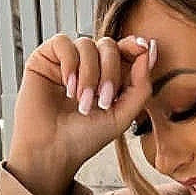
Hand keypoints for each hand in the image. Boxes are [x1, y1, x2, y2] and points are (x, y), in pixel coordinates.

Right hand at [7, 31, 156, 190]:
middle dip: (110, 72)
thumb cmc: (84, 139)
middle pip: (108, 46)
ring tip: (82, 103)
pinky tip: (68, 88)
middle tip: (104, 102)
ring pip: (87, 44)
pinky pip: (63, 42)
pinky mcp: (45, 59)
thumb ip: (141, 86)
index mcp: (107, 78)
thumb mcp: (122, 116)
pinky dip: (70, 64)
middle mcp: (87, 66)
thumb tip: (150, 50)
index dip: (134, 46)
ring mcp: (66, 61)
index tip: (144, 47)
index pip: (124, 51)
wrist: (52, 151)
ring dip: (90, 75)